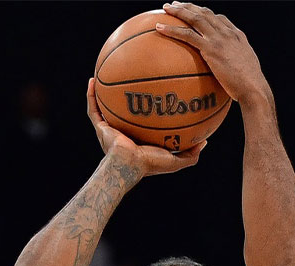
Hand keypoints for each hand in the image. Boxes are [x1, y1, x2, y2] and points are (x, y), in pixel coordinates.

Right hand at [87, 79, 205, 176]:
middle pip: (123, 108)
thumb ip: (190, 154)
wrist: (127, 166)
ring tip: (105, 71)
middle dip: (126, 94)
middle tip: (131, 76)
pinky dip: (91, 95)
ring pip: (105, 105)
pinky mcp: (100, 126)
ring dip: (104, 90)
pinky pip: (93, 107)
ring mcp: (109, 128)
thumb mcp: (175, 160)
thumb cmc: (149, 164)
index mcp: (139, 138)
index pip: (142, 119)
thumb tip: (204, 142)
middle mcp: (123, 131)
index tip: (154, 91)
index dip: (146, 107)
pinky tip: (92, 80)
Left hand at [156, 3, 271, 107]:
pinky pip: (187, 35)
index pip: (219, 19)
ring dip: (179, 10)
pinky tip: (160, 28)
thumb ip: (235, 66)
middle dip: (189, 6)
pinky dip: (172, 29)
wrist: (253, 88)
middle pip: (205, 13)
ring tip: (165, 8)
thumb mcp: (246, 71)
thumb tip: (227, 75)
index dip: (205, 13)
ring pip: (195, 18)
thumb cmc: (250, 87)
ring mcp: (219, 39)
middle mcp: (228, 33)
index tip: (195, 12)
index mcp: (237, 36)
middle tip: (175, 4)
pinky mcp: (210, 49)